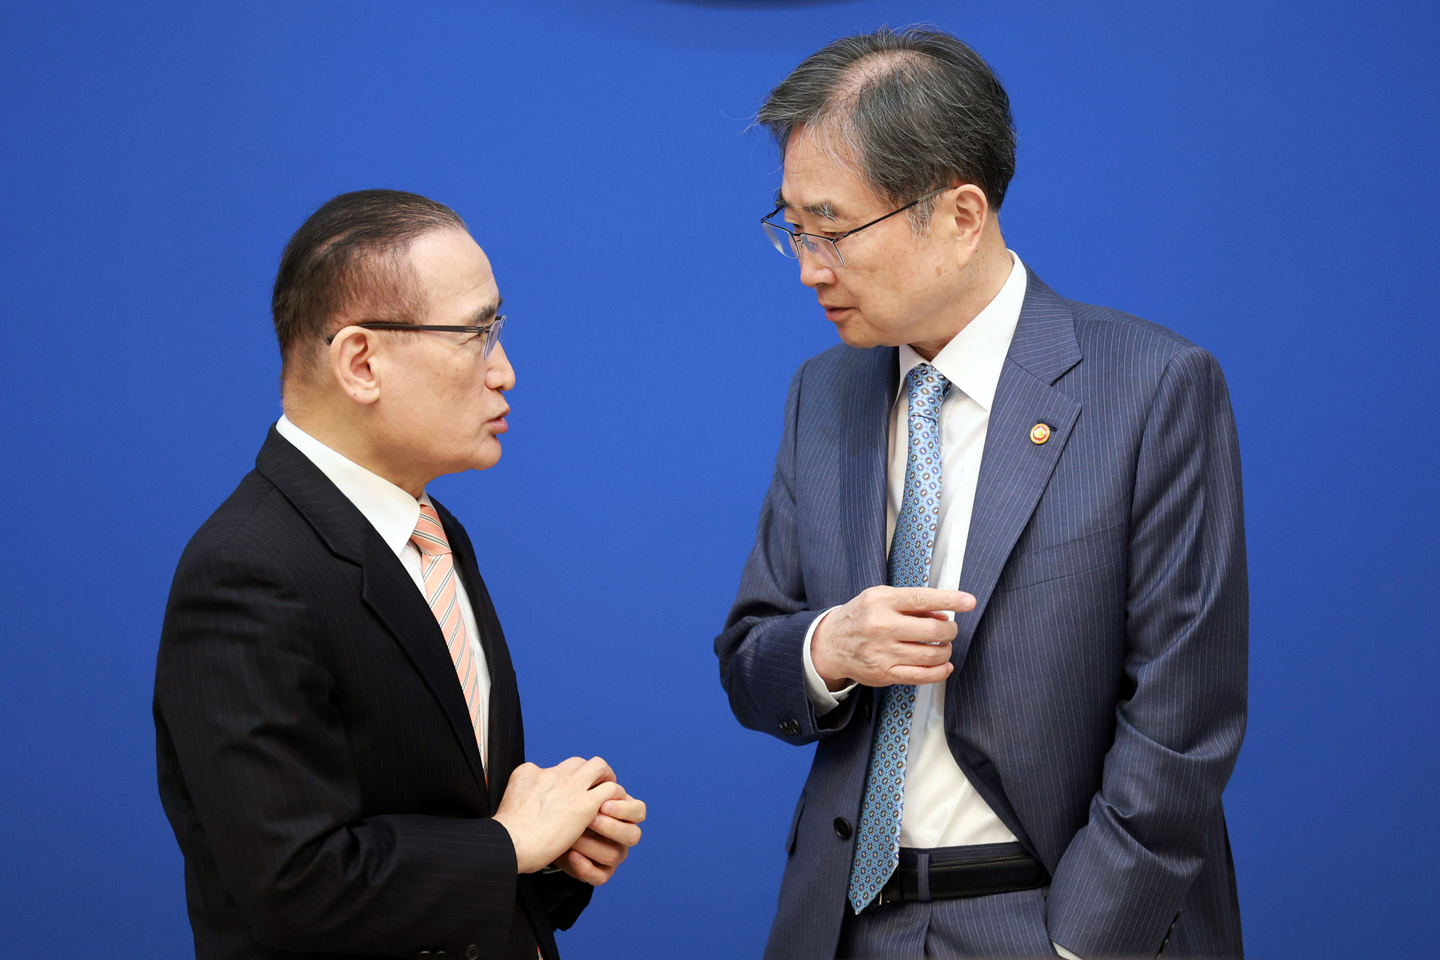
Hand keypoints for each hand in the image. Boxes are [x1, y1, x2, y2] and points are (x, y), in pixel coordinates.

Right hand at [492, 757, 624, 873]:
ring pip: (598, 767)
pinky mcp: (586, 804)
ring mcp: (570, 786)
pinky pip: (610, 790)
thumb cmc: (505, 835)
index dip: (563, 780)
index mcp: (529, 772)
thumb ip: (521, 800)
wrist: (510, 842)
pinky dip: (615, 796)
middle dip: (588, 772)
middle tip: (594, 786)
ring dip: (606, 777)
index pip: (553, 769)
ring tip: (609, 792)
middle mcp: (552, 774)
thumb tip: (525, 809)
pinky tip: (612, 808)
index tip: (566, 793)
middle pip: (578, 762)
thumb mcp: (506, 805)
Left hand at [556, 789, 646, 885]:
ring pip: (614, 855)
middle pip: (633, 835)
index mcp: (624, 815)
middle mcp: (623, 837)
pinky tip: (572, 856)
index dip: (624, 808)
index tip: (603, 803)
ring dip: (592, 845)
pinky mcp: (601, 874)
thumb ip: (590, 787)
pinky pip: (600, 877)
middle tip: (591, 819)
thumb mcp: (582, 797)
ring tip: (573, 836)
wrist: (554, 836)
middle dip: (611, 826)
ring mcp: (614, 857)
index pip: (639, 810)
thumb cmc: (571, 812)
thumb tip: (590, 770)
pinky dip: (586, 867)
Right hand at [811, 586, 975, 688]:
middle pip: (933, 631)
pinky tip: (944, 666)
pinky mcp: (885, 674)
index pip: (922, 599)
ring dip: (946, 651)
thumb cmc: (860, 616)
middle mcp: (882, 626)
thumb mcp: (879, 598)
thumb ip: (910, 604)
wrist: (830, 644)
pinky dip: (940, 672)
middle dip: (950, 631)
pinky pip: (921, 676)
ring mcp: (883, 652)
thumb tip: (942, 616)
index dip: (949, 600)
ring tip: (943, 647)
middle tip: (950, 631)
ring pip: (931, 655)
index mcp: (882, 601)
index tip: (969, 601)